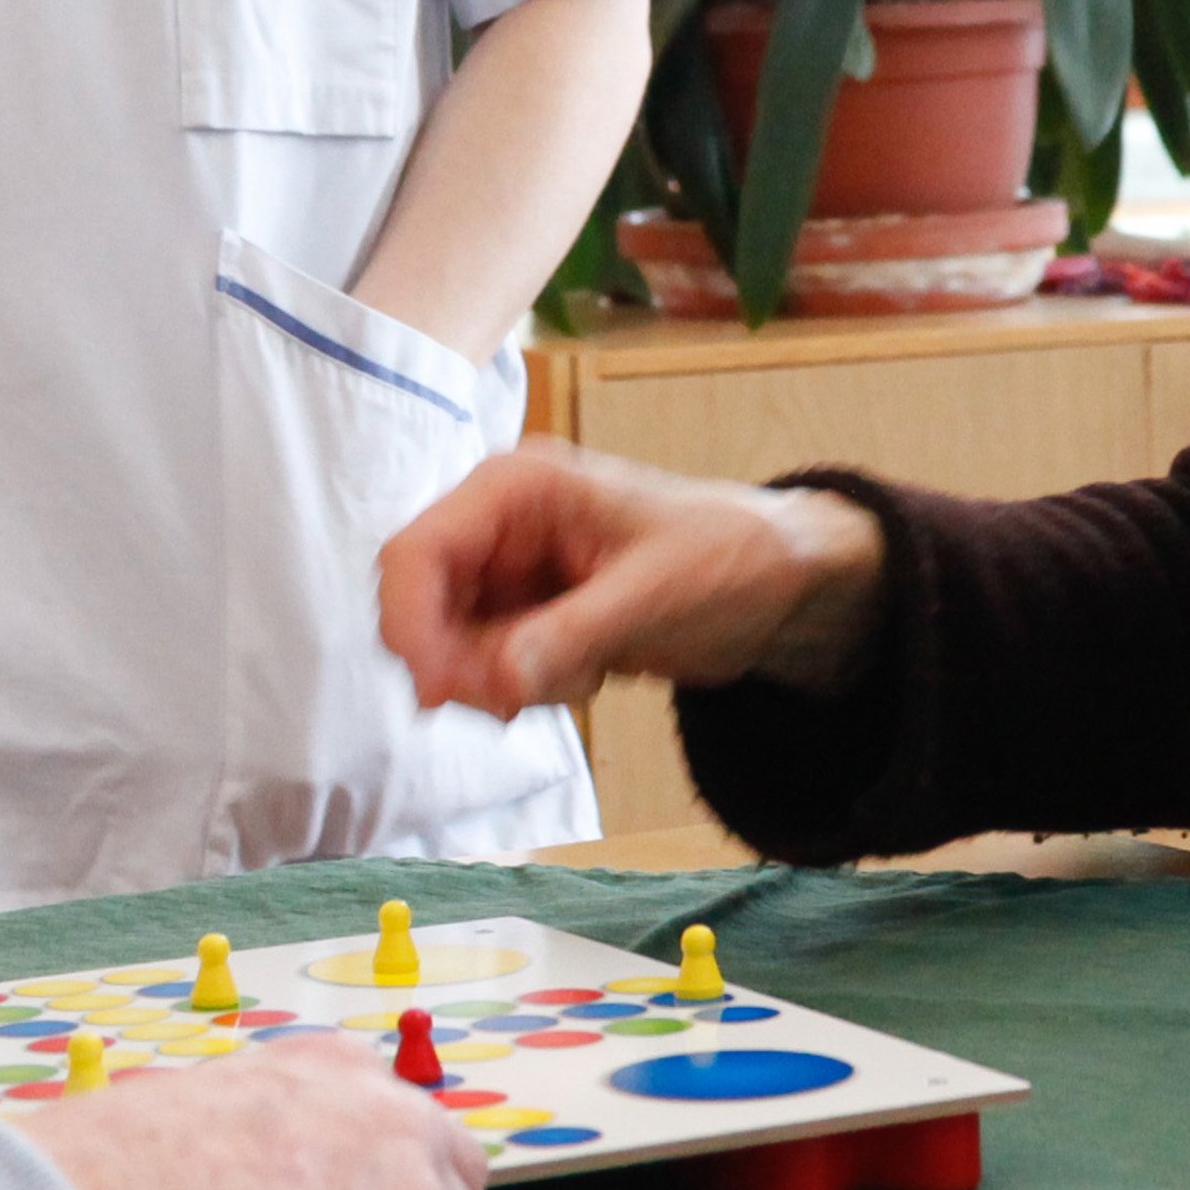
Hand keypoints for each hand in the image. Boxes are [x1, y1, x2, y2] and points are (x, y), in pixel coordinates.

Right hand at [377, 443, 878, 715]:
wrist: (780, 585)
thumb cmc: (729, 557)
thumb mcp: (653, 596)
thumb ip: (570, 636)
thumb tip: (492, 682)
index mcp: (516, 487)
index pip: (414, 553)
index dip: (410, 625)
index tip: (439, 693)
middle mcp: (499, 524)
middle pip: (421, 607)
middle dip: (463, 664)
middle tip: (523, 702)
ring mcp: (510, 571)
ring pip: (450, 646)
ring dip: (501, 682)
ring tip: (586, 673)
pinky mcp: (527, 614)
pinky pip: (488, 666)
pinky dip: (523, 688)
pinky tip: (590, 675)